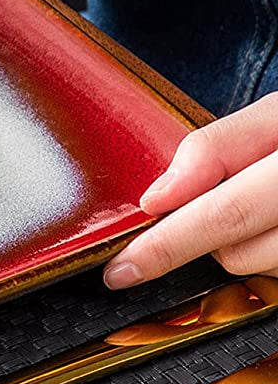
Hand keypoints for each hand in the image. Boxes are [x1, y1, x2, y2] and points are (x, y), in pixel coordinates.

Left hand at [104, 93, 277, 287]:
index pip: (224, 211)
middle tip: (176, 234)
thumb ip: (216, 148)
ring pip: (258, 267)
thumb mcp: (277, 115)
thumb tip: (159, 197)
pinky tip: (274, 223)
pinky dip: (270, 252)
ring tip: (265, 202)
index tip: (121, 268)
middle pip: (236, 250)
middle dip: (197, 240)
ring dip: (244, 245)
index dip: (166, 244)